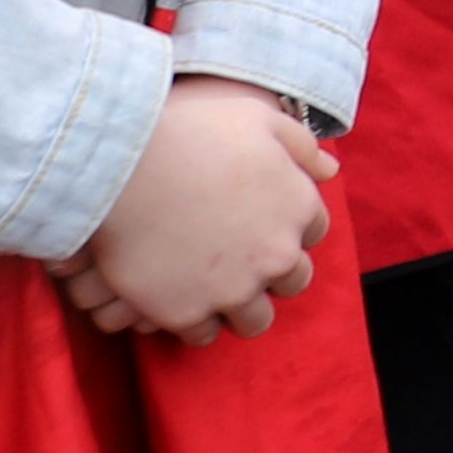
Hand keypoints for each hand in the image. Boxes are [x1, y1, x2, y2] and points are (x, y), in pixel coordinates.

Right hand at [58, 76, 333, 341]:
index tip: (262, 221)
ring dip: (239, 306)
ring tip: (212, 287)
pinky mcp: (187, 313)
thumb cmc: (190, 130)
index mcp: (298, 208)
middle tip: (239, 258)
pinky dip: (194, 322)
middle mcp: (276, 255)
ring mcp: (233, 290)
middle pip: (292, 281)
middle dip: (272, 272)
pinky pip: (203, 335)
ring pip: (254, 320)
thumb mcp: (257, 117)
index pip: (313, 231)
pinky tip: (178, 299)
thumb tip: (331, 170)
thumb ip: (301, 145)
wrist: (121, 163)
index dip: (288, 226)